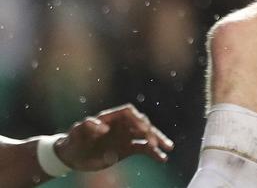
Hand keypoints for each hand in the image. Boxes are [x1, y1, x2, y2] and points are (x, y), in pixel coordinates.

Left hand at [56, 104, 173, 171]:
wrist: (73, 156)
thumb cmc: (74, 139)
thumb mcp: (76, 131)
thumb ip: (88, 126)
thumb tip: (104, 127)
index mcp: (111, 117)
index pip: (129, 112)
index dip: (137, 118)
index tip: (142, 127)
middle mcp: (122, 125)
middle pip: (142, 124)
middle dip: (150, 132)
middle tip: (154, 142)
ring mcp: (126, 137)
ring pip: (147, 136)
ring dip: (158, 141)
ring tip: (168, 148)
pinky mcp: (128, 149)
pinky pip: (144, 149)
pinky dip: (154, 154)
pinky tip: (163, 158)